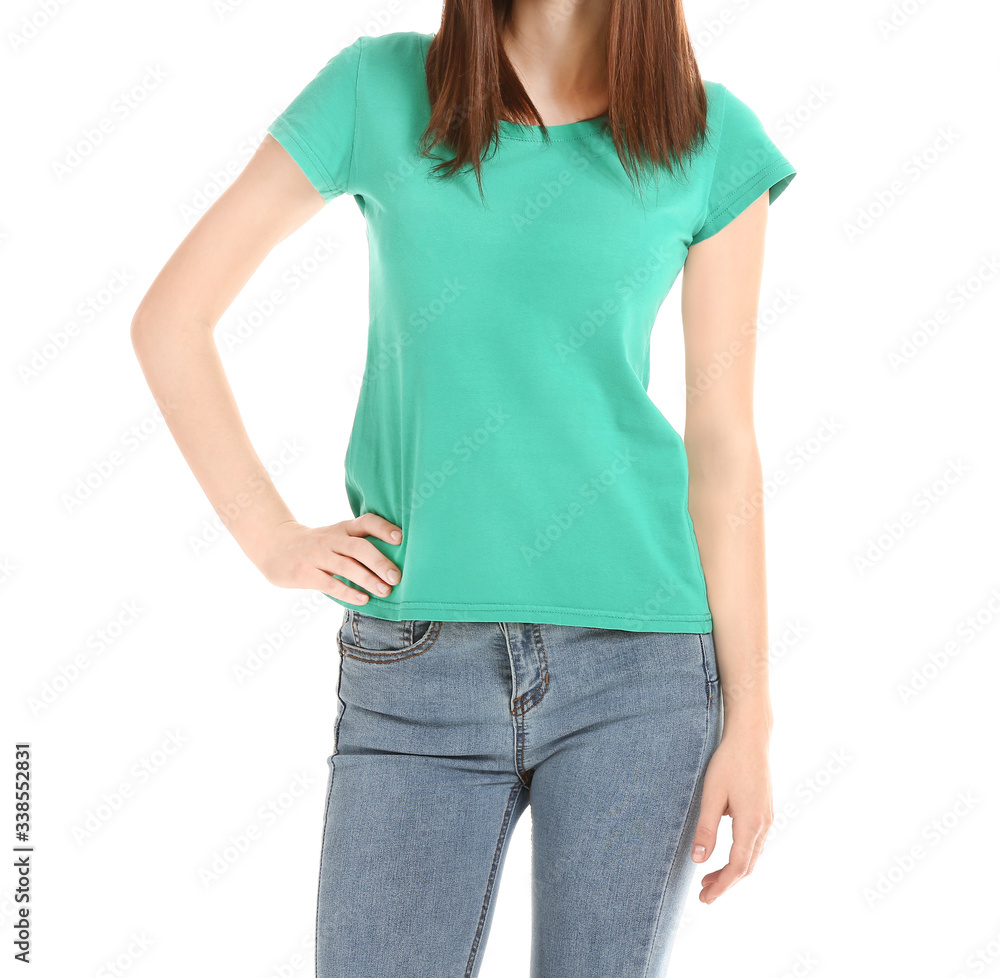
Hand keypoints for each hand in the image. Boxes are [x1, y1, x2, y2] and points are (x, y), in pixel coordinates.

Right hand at [249, 513, 402, 603]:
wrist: (277, 547)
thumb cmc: (319, 546)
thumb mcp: (337, 537)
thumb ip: (360, 544)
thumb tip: (398, 561)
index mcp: (343, 528)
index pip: (366, 522)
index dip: (383, 528)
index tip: (400, 538)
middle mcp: (331, 539)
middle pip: (359, 547)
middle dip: (380, 562)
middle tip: (397, 577)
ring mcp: (317, 556)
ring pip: (346, 566)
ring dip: (367, 579)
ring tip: (385, 591)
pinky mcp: (305, 573)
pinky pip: (329, 583)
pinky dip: (348, 592)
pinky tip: (363, 599)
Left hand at [689, 729, 772, 903]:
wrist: (750, 737)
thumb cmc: (729, 762)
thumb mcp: (711, 794)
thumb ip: (706, 828)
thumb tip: (698, 860)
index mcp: (751, 823)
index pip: (737, 867)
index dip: (722, 886)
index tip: (705, 899)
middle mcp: (764, 825)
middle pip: (747, 866)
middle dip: (725, 882)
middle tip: (703, 893)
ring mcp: (767, 818)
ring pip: (752, 856)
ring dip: (732, 870)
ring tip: (708, 877)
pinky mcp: (765, 810)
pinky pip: (755, 843)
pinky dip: (740, 856)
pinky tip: (725, 854)